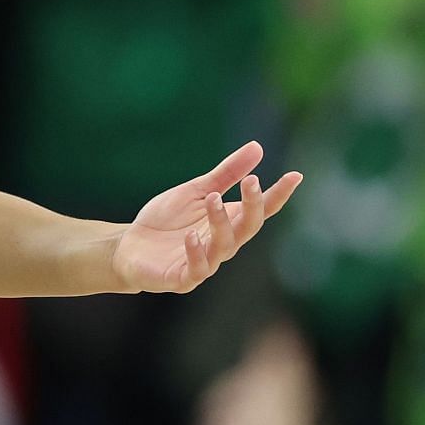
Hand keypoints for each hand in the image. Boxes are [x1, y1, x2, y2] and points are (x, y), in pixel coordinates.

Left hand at [112, 142, 301, 293]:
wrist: (129, 246)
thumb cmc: (166, 220)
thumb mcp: (195, 191)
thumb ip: (225, 174)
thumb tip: (258, 147)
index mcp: (229, 222)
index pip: (260, 209)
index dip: (278, 195)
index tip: (295, 175)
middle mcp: (223, 244)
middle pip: (247, 227)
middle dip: (253, 206)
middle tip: (252, 182)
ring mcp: (205, 263)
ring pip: (223, 247)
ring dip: (220, 223)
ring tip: (212, 199)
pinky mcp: (182, 278)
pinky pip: (196, 270)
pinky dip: (196, 253)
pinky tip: (191, 236)